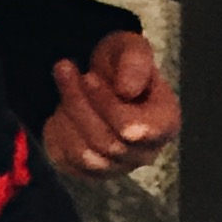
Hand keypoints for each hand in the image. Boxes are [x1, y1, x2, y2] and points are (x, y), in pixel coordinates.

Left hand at [44, 29, 179, 176]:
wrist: (102, 79)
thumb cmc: (123, 64)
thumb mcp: (132, 49)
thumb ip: (135, 62)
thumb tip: (126, 90)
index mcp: (165, 123)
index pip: (135, 129)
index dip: (107, 106)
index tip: (88, 76)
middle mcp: (145, 153)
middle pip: (106, 142)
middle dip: (79, 102)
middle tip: (64, 67)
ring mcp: (117, 167)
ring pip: (84, 154)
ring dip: (66, 114)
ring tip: (64, 81)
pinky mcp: (89, 172)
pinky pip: (65, 159)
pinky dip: (57, 130)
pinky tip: (61, 107)